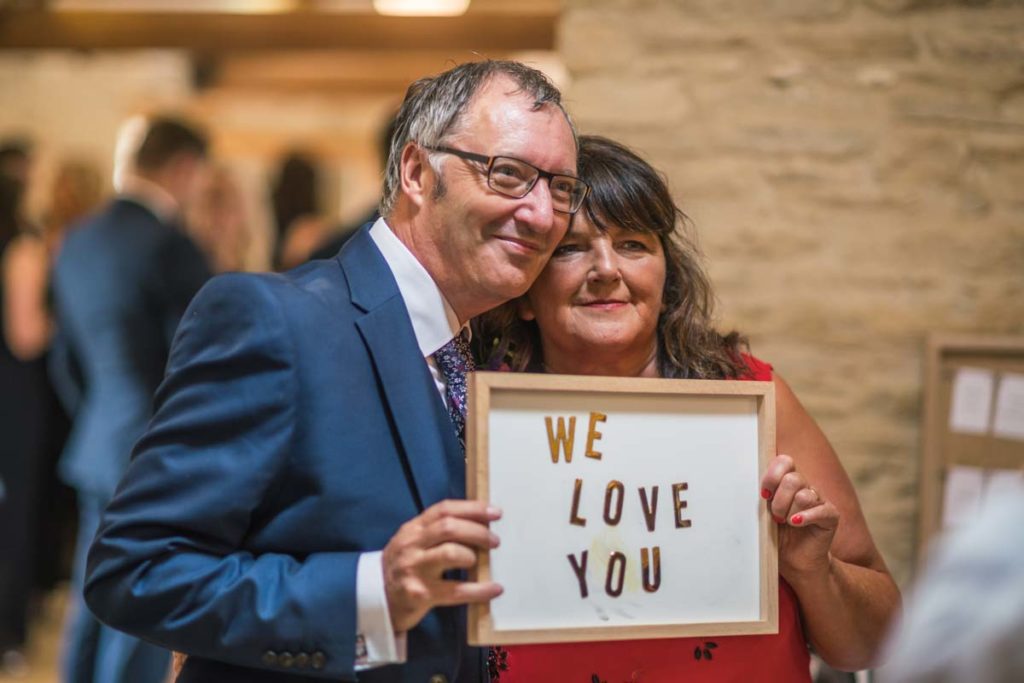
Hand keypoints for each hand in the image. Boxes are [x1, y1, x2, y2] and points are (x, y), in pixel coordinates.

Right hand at [382, 499, 502, 631]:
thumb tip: (479, 524)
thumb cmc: (403, 567)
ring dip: (473, 555)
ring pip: (451, 553)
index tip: (495, 512)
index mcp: (413, 529)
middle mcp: (411, 546)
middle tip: (494, 541)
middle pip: (449, 528)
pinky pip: (456, 590)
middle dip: (477, 531)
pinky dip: (480, 590)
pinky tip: (494, 589)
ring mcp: (414, 569)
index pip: (444, 510)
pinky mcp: (420, 594)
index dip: (472, 508)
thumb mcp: (413, 542)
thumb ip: (437, 531)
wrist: (375, 599)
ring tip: (482, 562)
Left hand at [760, 454, 838, 578]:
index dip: (772, 476)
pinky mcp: (831, 515)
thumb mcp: (765, 512)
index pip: (785, 461)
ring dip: (789, 511)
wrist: (794, 561)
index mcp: (789, 482)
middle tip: (775, 517)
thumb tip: (751, 478)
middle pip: (792, 479)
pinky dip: (805, 518)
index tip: (764, 495)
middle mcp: (806, 487)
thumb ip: (764, 495)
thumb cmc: (777, 535)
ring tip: (784, 523)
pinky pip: (820, 510)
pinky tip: (795, 524)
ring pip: (803, 495)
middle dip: (779, 500)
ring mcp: (820, 500)